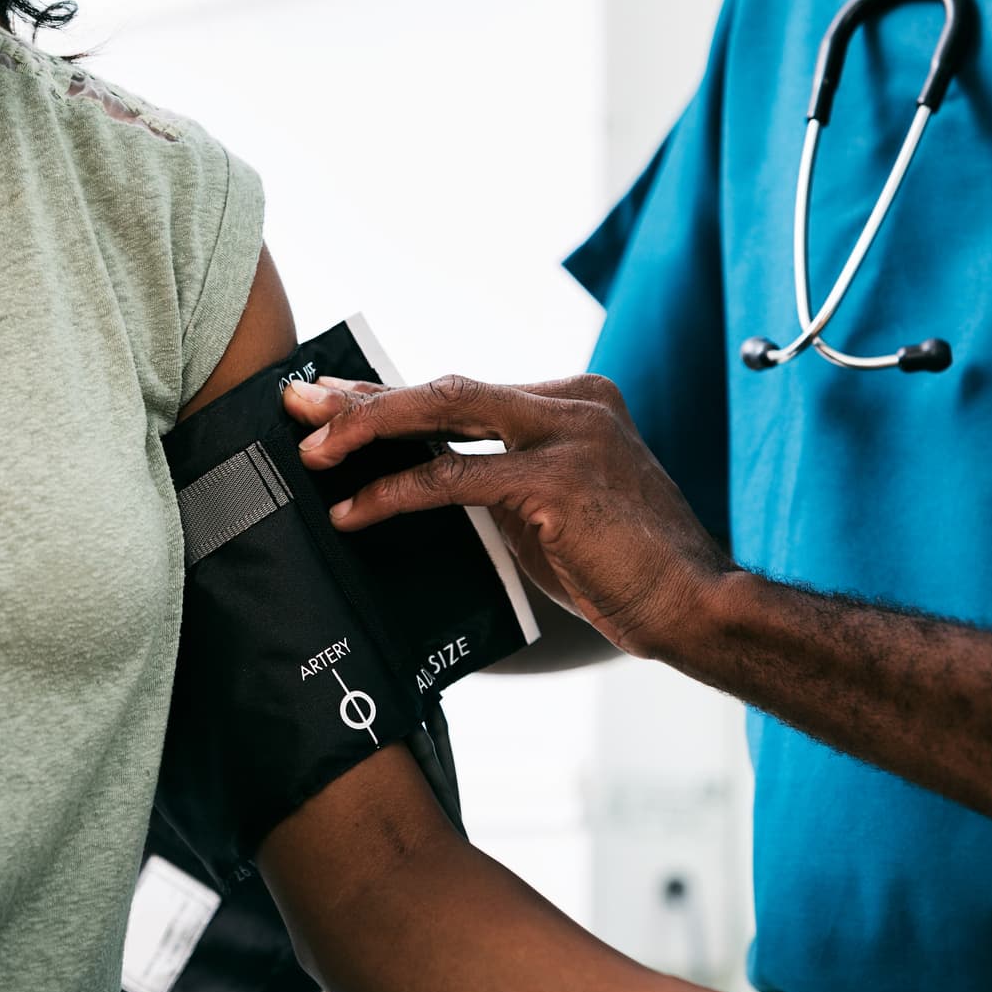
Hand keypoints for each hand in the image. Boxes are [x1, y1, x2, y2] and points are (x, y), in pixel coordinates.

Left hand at [283, 374, 734, 660]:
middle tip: (300, 405)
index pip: (462, 390)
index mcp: (572, 400)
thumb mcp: (549, 506)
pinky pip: (453, 478)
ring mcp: (566, 434)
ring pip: (443, 413)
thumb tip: (420, 472)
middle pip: (444, 388)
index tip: (332, 400)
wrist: (691, 603)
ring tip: (313, 454)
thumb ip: (497, 476)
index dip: (390, 395)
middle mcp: (570, 403)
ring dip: (367, 432)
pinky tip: (353, 509)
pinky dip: (395, 492)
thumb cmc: (621, 565)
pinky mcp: (554, 480)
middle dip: (364, 397)